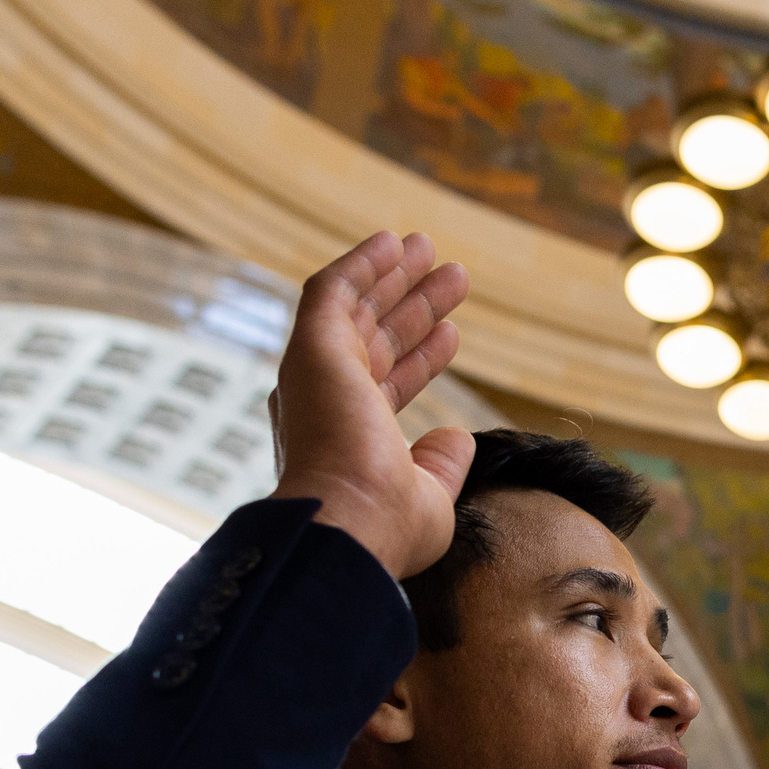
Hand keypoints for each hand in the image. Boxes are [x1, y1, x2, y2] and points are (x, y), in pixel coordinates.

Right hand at [269, 231, 474, 579]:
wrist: (348, 522)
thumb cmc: (386, 526)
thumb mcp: (430, 497)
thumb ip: (440, 463)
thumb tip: (456, 437)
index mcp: (347, 438)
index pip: (388, 384)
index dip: (421, 358)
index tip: (452, 333)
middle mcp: (325, 402)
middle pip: (376, 340)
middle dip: (411, 306)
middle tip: (449, 276)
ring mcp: (316, 373)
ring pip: (356, 309)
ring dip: (392, 276)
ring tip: (429, 248)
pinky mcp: (312, 348)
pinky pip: (331, 291)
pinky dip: (360, 265)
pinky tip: (390, 242)